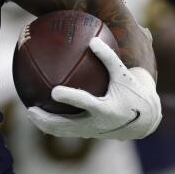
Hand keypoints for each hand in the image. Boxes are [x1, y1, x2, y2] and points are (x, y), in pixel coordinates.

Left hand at [25, 37, 160, 140]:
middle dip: (47, 119)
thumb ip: (109, 58)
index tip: (53, 91)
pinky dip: (53, 126)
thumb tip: (92, 39)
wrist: (144, 119)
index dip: (70, 98)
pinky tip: (40, 117)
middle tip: (30, 109)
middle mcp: (97, 124)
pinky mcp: (89, 134)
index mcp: (107, 109)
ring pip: (63, 132)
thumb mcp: (124, 74)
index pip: (85, 103)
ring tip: (30, 113)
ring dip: (45, 125)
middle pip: (67, 126)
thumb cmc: (133, 92)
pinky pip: (67, 131)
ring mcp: (92, 132)